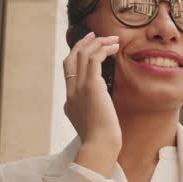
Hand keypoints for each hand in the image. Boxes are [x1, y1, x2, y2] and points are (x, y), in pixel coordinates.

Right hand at [62, 31, 121, 173]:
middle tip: (95, 35)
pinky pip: (93, 59)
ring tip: (112, 39)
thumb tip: (103, 108)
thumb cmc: (102, 141)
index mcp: (70, 102)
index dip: (77, 57)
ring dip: (97, 43)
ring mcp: (79, 88)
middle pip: (71, 59)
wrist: (100, 146)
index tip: (89, 48)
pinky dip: (103, 49)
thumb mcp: (95, 125)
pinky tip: (114, 47)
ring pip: (82, 55)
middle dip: (82, 44)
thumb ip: (96, 113)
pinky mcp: (91, 86)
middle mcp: (71, 92)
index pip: (69, 72)